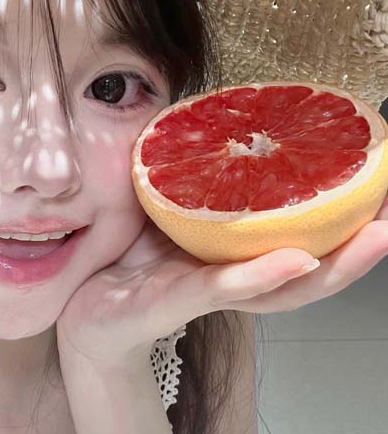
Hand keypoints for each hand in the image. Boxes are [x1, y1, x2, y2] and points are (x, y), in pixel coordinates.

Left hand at [56, 197, 387, 372]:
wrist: (76, 312)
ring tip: (371, 240)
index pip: (300, 246)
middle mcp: (227, 283)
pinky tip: (292, 262)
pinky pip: (216, 289)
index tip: (383, 198)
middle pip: (305, 274)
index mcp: (230, 261)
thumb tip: (223, 121)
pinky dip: (256, 276)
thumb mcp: (162, 212)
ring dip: (329, 267)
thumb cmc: (123, 260)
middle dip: (355, 250)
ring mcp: (201, 298)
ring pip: (276, 289)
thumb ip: (194, 181)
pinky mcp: (166, 305)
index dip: (344, 229)